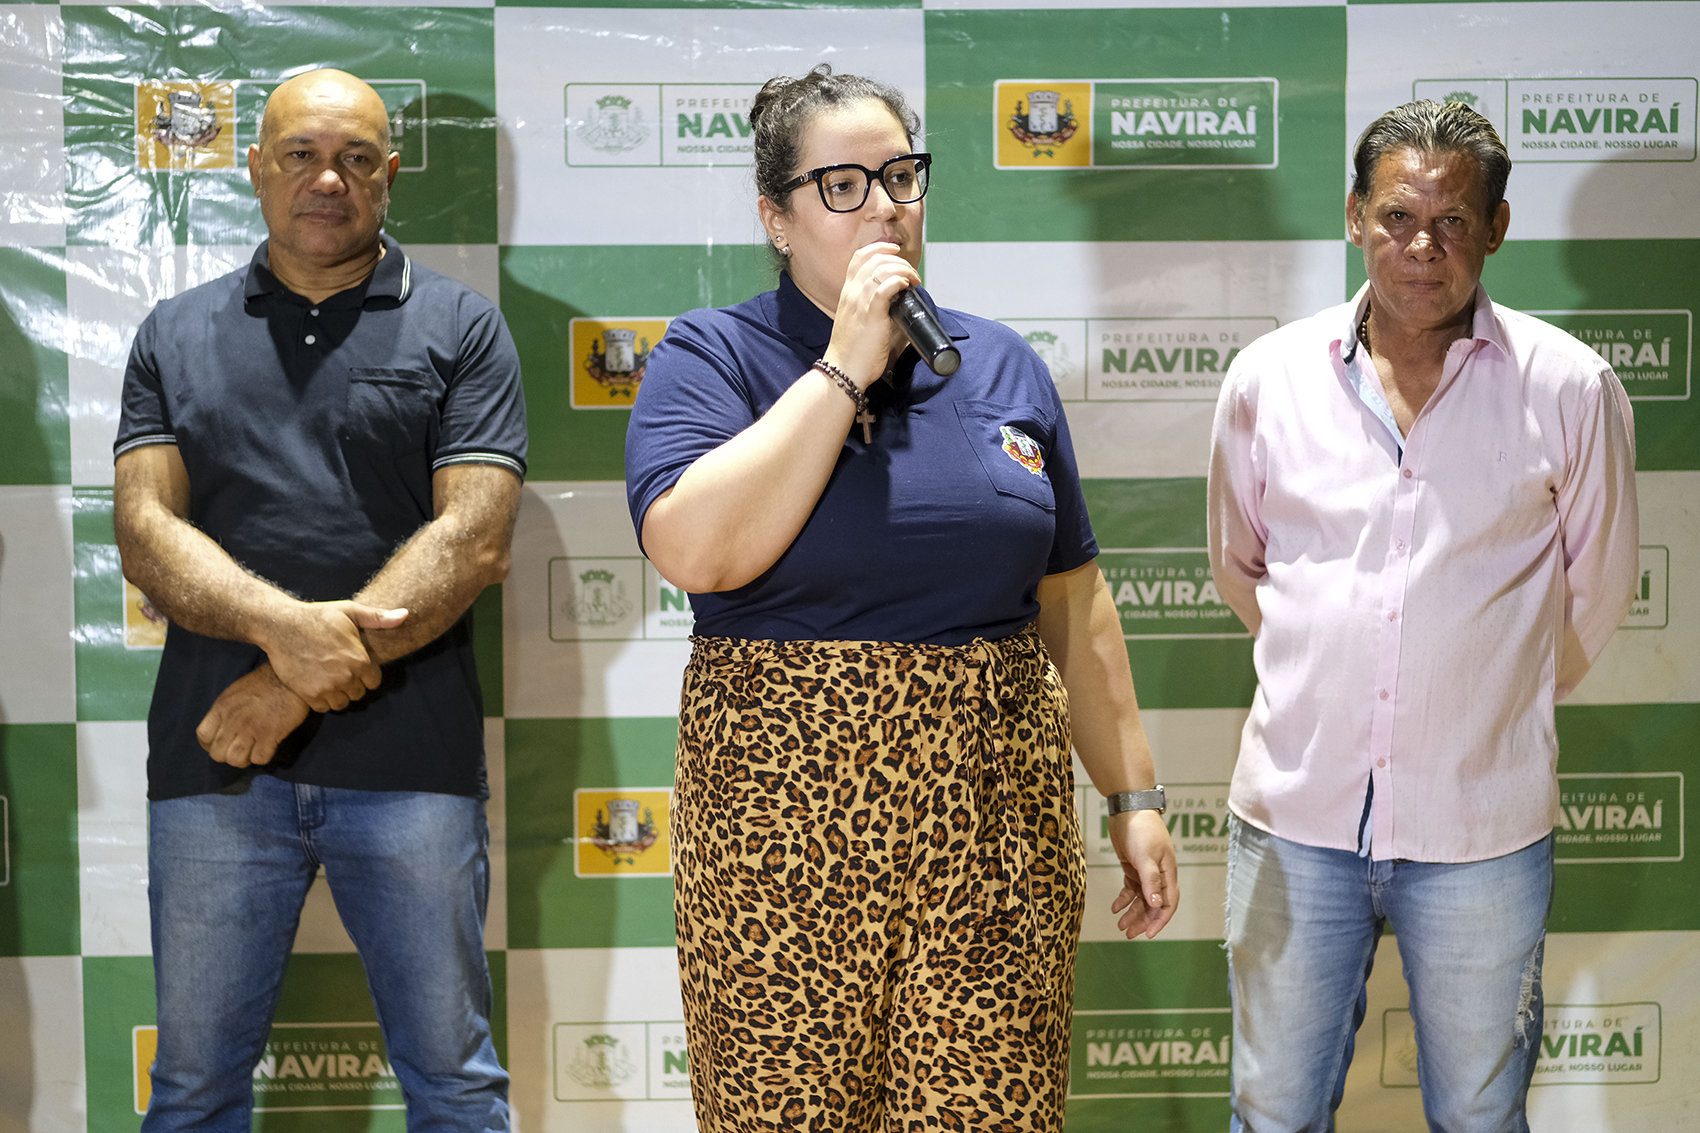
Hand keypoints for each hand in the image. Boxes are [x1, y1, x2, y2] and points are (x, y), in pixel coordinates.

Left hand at [196, 665, 309, 767]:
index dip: (210, 745)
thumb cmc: (264, 684)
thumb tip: (221, 730)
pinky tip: (268, 747)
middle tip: (240, 750)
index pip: (203, 736)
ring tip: (253, 751)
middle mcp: (232, 719)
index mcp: (221, 708)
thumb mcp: (234, 693)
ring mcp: (250, 728)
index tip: (222, 744)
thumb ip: (225, 712)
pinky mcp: (270, 734)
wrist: (289, 677)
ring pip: (236, 760)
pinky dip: (262, 757)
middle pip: (217, 754)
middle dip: (227, 756)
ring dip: (244, 759)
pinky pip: (259, 758)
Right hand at [263, 600, 406, 711]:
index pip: (374, 682)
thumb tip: (406, 615)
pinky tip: (317, 684)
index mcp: (360, 660)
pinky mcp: (309, 694)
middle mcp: (346, 677)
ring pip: (342, 702)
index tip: (354, 665)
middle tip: (339, 670)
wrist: (282, 626)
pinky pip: (324, 707)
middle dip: (352, 684)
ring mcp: (327, 688)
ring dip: (338, 694)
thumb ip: (379, 618)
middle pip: (358, 693)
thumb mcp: (350, 611)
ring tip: (328, 677)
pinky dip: (322, 700)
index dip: (365, 674)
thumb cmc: (318, 616)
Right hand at [823, 241, 921, 386]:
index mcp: (847, 293)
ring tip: (913, 281)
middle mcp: (852, 293)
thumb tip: (895, 302)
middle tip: (911, 274)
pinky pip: (885, 287)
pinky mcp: (871, 314)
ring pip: (882, 269)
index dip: (879, 248)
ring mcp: (860, 302)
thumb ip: (871, 308)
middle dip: (898, 260)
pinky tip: (906, 287)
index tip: (895, 251)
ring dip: (903, 269)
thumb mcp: (858, 321)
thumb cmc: (853, 351)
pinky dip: (899, 281)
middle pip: (874, 258)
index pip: (860, 257)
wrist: (843, 370)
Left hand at [1108, 809, 1178, 939]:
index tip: (1148, 935)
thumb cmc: (1142, 831)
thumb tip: (1156, 905)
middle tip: (1128, 934)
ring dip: (1132, 912)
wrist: (1128, 809)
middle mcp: (1159, 875)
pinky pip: (1130, 888)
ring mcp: (1146, 871)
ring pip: (1141, 899)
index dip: (1159, 920)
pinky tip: (1115, 907)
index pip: (1168, 903)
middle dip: (1142, 920)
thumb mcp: (1146, 857)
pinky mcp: (1133, 866)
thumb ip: (1151, 881)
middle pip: (1153, 904)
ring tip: (1120, 925)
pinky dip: (1124, 899)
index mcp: (1168, 873)